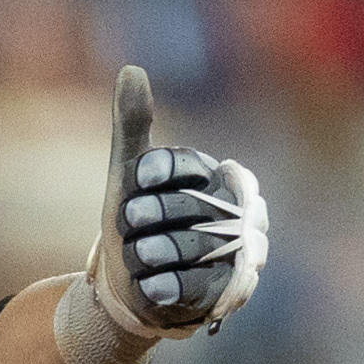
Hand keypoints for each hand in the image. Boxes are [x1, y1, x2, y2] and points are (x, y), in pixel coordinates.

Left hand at [89, 66, 268, 340]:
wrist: (130, 290)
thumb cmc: (135, 225)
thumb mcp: (128, 178)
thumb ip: (133, 127)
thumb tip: (130, 69)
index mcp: (217, 178)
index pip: (191, 168)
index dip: (164, 172)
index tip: (136, 179)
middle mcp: (236, 214)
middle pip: (196, 207)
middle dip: (158, 212)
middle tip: (128, 219)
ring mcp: (236, 255)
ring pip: (199, 247)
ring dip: (162, 250)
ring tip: (138, 255)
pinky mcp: (227, 294)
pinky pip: (202, 287)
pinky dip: (173, 286)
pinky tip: (150, 288)